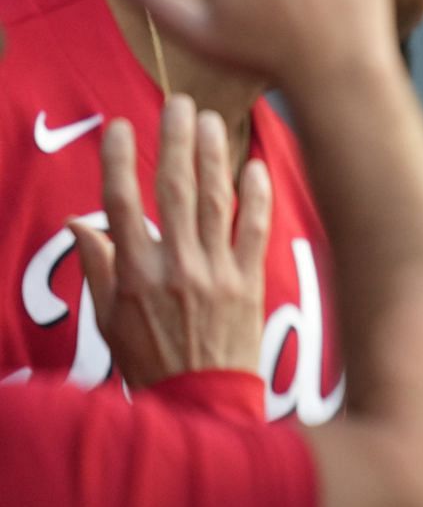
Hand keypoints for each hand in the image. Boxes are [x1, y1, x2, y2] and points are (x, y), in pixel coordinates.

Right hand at [69, 95, 272, 388]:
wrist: (198, 402)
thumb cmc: (148, 363)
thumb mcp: (107, 320)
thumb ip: (98, 268)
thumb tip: (82, 224)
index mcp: (132, 273)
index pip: (121, 203)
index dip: (120, 160)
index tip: (121, 126)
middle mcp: (174, 266)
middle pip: (174, 190)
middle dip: (175, 141)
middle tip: (178, 103)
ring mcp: (215, 273)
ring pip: (215, 202)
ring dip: (213, 156)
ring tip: (212, 120)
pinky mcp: (248, 283)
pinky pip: (254, 231)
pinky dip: (256, 198)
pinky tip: (255, 166)